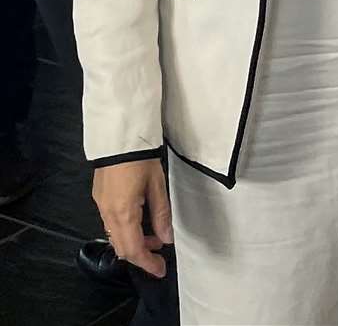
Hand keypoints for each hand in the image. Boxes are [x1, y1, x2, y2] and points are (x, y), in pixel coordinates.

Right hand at [92, 158, 172, 278]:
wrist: (119, 138)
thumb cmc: (140, 159)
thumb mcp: (157, 185)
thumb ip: (161, 214)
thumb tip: (167, 237)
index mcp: (123, 213)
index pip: (134, 249)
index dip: (147, 263)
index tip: (160, 270)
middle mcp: (108, 214)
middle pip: (121, 247)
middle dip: (140, 255)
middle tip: (159, 255)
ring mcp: (101, 206)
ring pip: (114, 236)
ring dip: (133, 242)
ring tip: (154, 236)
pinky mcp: (100, 198)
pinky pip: (110, 224)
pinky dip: (125, 230)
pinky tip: (139, 223)